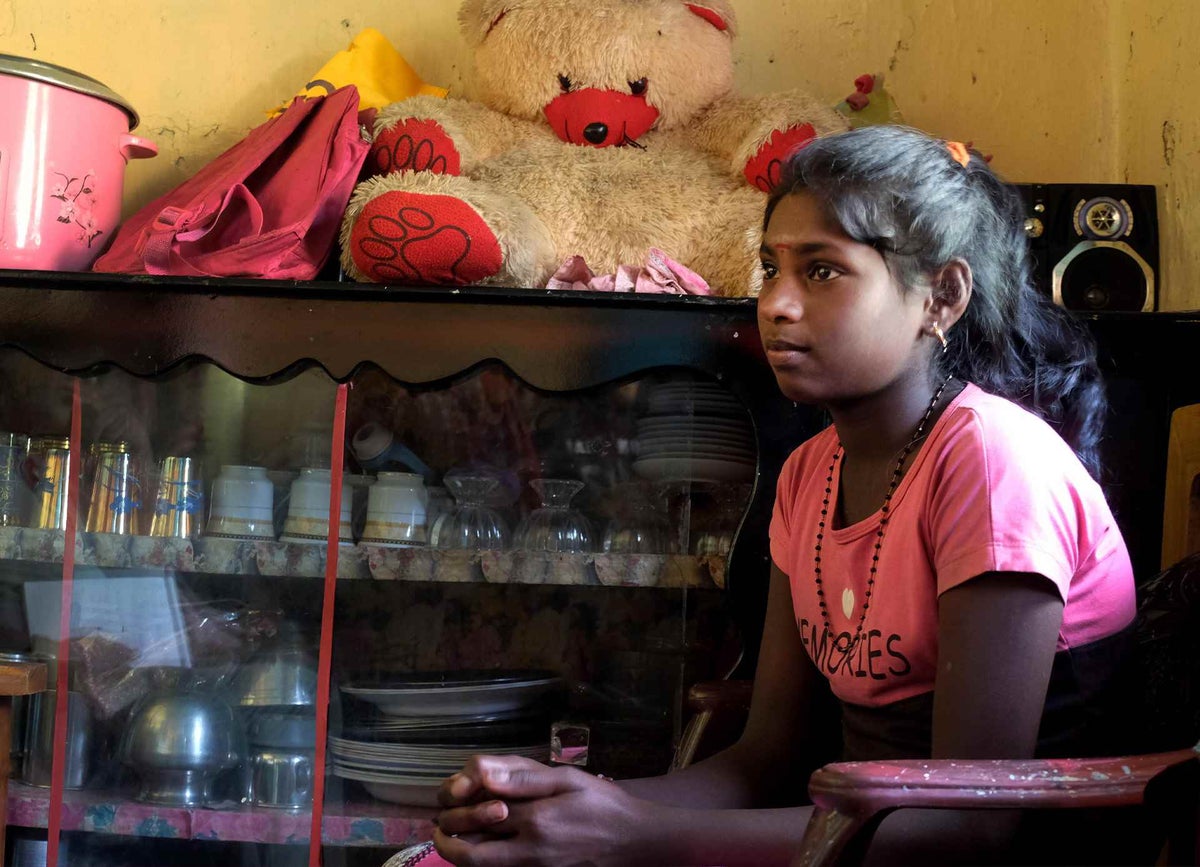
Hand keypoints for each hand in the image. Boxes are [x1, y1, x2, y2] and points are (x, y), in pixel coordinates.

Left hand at [434, 755, 641, 866]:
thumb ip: (524, 777)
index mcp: (535, 821)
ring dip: (464, 854)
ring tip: (456, 835)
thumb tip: (483, 773)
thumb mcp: (567, 780)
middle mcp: (529, 852)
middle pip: (472, 857)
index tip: (450, 796)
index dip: (459, 806)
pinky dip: (486, 861)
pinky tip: (487, 844)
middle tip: (440, 826)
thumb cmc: (603, 804)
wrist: (634, 842)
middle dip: (448, 842)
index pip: (479, 815)